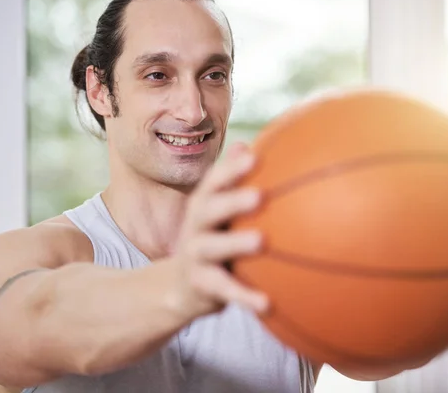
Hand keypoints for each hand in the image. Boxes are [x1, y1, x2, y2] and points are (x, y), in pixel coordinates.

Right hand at [169, 142, 268, 320]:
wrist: (179, 286)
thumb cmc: (212, 239)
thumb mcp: (219, 213)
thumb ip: (233, 184)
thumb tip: (250, 145)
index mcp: (203, 205)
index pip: (213, 182)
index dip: (231, 169)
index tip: (255, 157)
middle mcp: (194, 226)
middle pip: (208, 209)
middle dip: (231, 201)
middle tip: (259, 195)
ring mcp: (194, 256)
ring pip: (211, 248)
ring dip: (235, 244)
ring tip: (261, 241)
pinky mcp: (201, 285)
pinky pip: (224, 290)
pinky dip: (244, 297)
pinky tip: (267, 303)